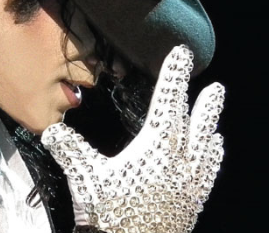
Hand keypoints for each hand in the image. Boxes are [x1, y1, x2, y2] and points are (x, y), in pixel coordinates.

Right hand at [41, 45, 224, 232]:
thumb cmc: (111, 214)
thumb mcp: (86, 177)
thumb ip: (70, 149)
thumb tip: (52, 130)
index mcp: (156, 147)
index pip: (167, 102)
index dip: (174, 76)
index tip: (182, 55)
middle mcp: (179, 160)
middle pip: (195, 123)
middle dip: (204, 102)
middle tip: (216, 86)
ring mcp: (190, 183)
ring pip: (206, 147)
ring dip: (211, 127)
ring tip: (216, 119)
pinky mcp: (192, 202)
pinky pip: (209, 172)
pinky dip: (213, 157)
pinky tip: (213, 154)